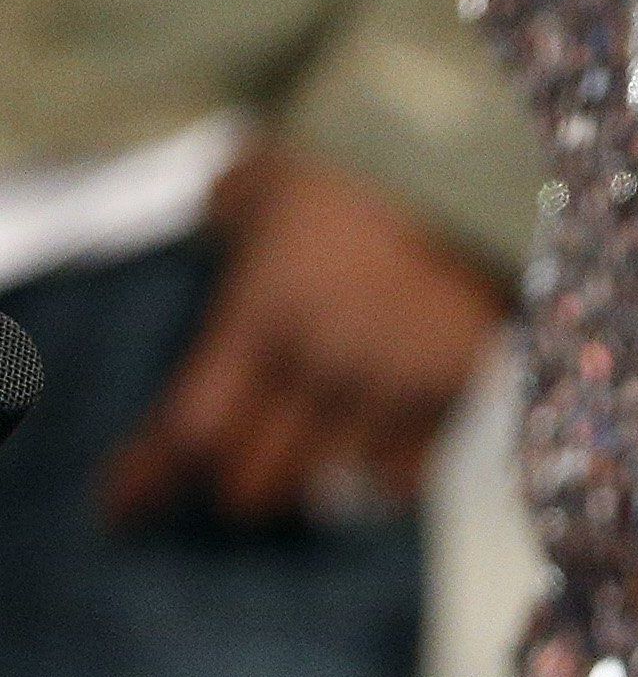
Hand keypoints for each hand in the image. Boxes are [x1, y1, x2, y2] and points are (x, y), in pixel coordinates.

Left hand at [107, 145, 502, 525]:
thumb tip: (206, 233)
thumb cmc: (354, 168)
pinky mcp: (453, 397)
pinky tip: (365, 456)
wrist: (477, 170)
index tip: (122, 508)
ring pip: (328, 485)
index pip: (192, 428)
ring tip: (297, 464)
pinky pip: (401, 476)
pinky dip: (375, 476)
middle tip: (229, 474)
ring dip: (304, 481)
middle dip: (234, 483)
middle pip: (255, 479)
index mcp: (264, 316)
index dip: (150, 476)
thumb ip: (222, 219)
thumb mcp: (259, 180)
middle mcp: (325, 366)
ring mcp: (393, 388)